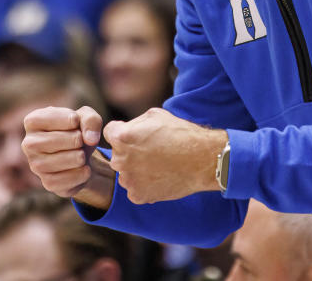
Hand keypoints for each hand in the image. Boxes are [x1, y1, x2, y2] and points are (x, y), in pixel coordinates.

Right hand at [22, 106, 114, 209]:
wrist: (80, 154)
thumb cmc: (78, 130)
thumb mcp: (86, 117)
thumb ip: (90, 119)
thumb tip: (90, 139)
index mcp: (32, 122)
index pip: (53, 117)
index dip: (73, 120)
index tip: (76, 123)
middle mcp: (29, 144)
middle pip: (58, 140)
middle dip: (77, 139)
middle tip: (80, 141)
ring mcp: (35, 165)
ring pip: (64, 160)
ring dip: (80, 156)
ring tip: (81, 153)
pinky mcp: (48, 183)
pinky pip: (68, 179)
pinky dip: (82, 173)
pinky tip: (84, 168)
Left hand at [104, 107, 227, 204]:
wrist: (201, 160)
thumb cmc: (180, 134)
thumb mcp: (154, 115)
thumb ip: (133, 123)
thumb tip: (125, 129)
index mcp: (122, 137)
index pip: (109, 132)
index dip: (123, 131)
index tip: (138, 135)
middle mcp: (120, 160)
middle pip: (117, 154)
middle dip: (129, 151)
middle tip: (152, 151)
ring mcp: (128, 180)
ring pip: (125, 172)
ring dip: (136, 169)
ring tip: (159, 164)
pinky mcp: (137, 195)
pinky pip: (134, 188)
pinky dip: (144, 184)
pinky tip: (160, 176)